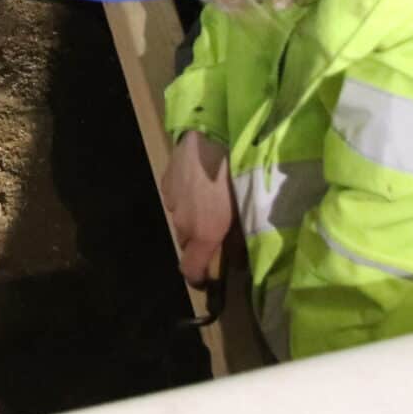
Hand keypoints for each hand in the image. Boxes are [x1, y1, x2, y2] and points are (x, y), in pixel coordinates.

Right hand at [159, 129, 233, 283]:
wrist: (212, 135)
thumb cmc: (235, 173)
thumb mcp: (245, 208)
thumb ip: (241, 236)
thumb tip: (239, 257)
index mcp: (204, 233)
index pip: (190, 270)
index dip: (198, 277)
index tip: (207, 277)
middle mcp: (183, 223)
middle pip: (187, 243)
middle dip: (199, 240)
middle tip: (218, 225)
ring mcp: (172, 201)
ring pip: (181, 218)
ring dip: (192, 215)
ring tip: (209, 198)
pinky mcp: (166, 181)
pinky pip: (175, 198)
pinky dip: (185, 196)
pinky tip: (198, 181)